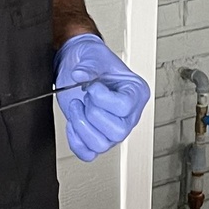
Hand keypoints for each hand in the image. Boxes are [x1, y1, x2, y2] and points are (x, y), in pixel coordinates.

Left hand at [53, 36, 150, 161]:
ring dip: (81, 126)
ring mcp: (113, 129)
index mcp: (135, 93)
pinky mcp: (96, 137)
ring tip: (77, 107)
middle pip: (117, 132)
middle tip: (85, 97)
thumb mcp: (93, 55)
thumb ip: (89, 65)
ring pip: (101, 145)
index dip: (103, 99)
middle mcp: (128, 115)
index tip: (92, 87)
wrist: (79, 65)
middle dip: (93, 114)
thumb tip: (79, 75)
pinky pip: (88, 153)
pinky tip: (73, 122)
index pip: (125, 107)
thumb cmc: (93, 60)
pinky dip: (75, 141)